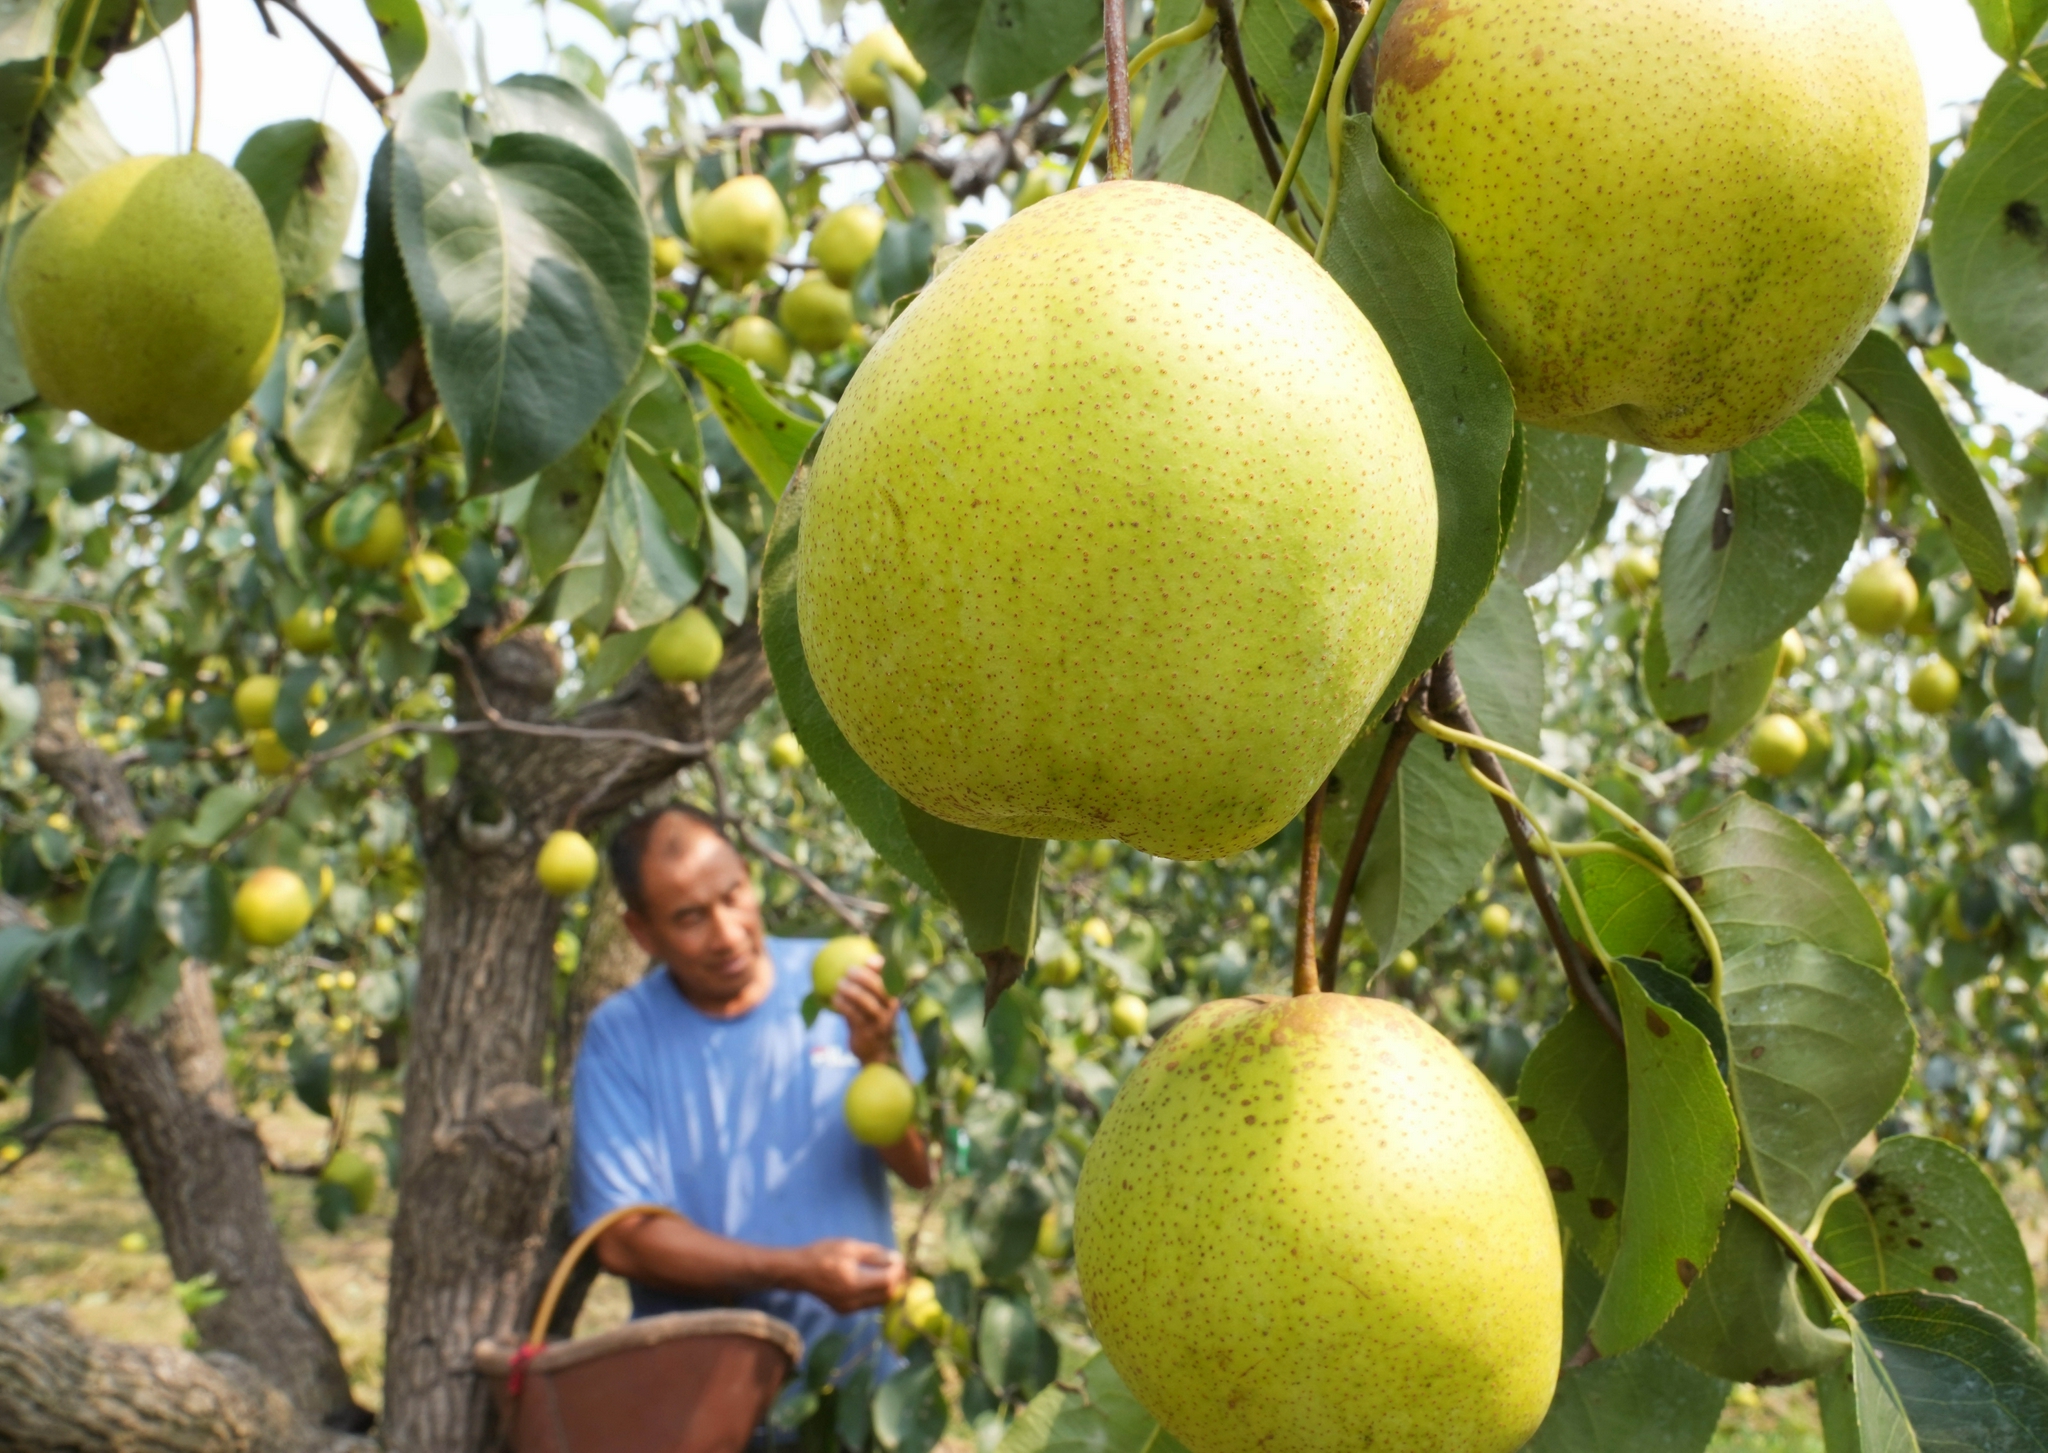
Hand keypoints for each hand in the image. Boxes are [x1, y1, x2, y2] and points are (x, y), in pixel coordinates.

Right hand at [790, 1238, 906, 1311]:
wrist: (800, 1271)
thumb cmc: (824, 1253)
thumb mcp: (850, 1246)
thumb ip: (875, 1254)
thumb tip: (897, 1260)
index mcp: (853, 1282)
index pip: (887, 1281)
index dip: (899, 1270)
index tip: (900, 1259)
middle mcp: (852, 1299)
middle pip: (887, 1294)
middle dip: (897, 1280)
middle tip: (898, 1266)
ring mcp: (848, 1308)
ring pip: (880, 1302)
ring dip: (888, 1288)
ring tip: (888, 1271)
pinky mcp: (845, 1311)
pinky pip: (869, 1304)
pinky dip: (876, 1293)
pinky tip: (874, 1280)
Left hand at [831, 958, 899, 1065]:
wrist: (875, 1056)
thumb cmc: (870, 1023)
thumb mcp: (872, 1005)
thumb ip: (866, 988)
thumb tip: (854, 966)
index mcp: (893, 999)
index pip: (890, 980)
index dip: (882, 969)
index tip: (870, 960)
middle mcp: (890, 1010)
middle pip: (880, 989)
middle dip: (864, 977)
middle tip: (848, 970)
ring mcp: (880, 1022)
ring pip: (868, 1002)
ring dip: (852, 991)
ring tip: (839, 984)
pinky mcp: (868, 1033)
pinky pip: (855, 1016)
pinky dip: (844, 1005)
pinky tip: (834, 999)